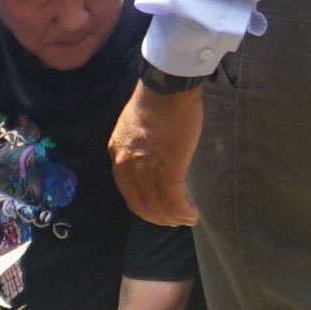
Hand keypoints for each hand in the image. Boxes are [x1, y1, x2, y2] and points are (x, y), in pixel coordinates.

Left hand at [111, 71, 206, 227]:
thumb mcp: (132, 126)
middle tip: (173, 220)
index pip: (128, 192)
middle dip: (158, 217)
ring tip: (187, 219)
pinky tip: (192, 214)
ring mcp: (147, 170)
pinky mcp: (168, 170)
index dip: (144, 206)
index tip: (157, 210)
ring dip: (173, 218)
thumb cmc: (155, 100)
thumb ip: (136, 147)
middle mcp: (128, 167)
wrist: (167, 89)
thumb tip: (150, 159)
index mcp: (118, 155)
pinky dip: (183, 212)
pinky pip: (174, 201)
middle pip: (141, 204)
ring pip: (158, 206)